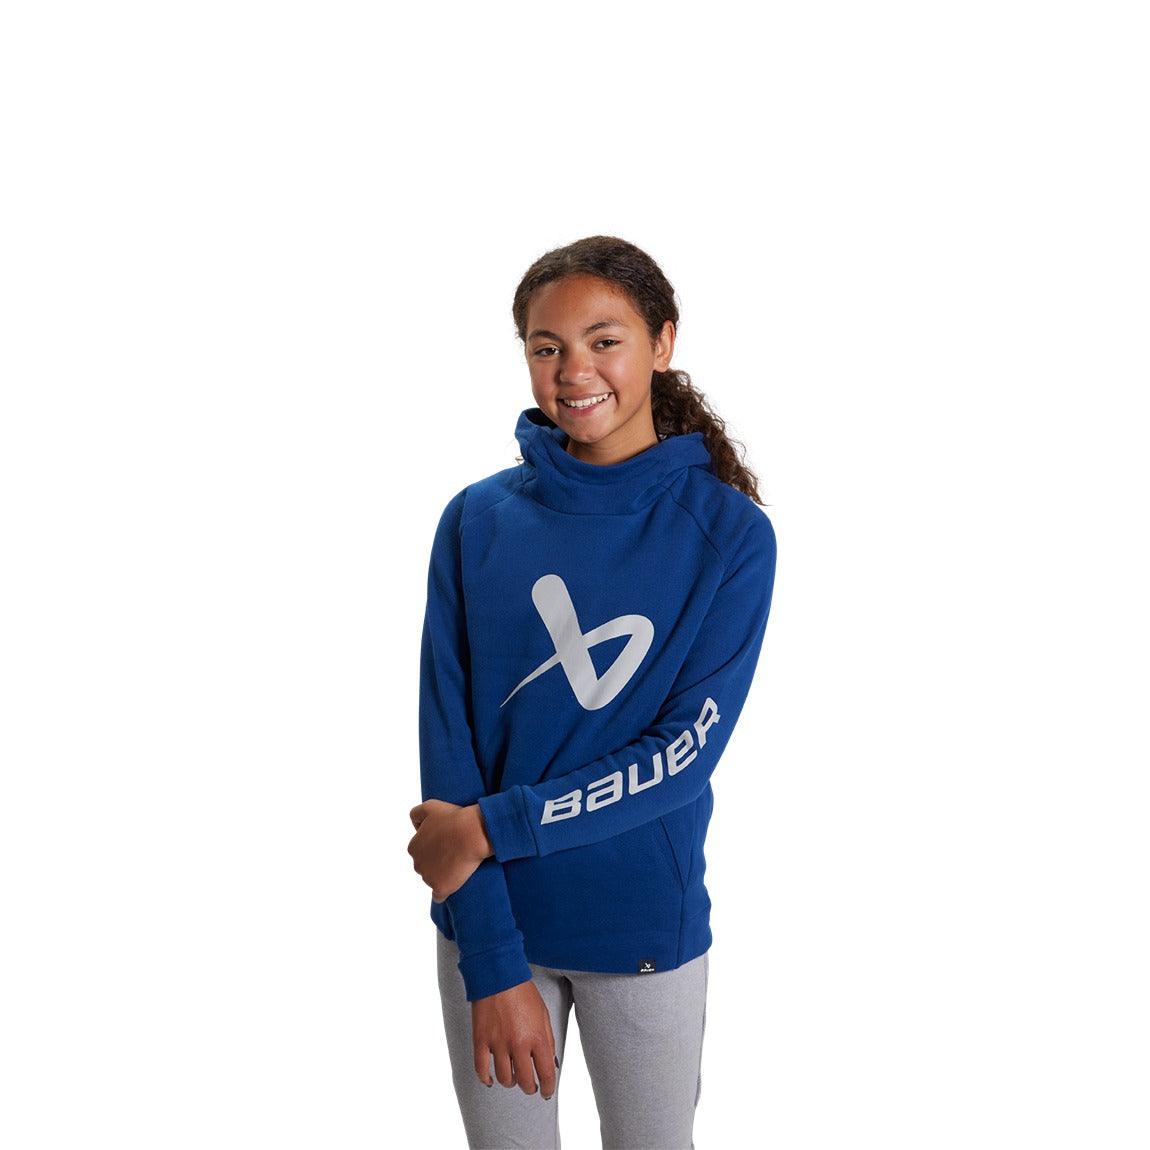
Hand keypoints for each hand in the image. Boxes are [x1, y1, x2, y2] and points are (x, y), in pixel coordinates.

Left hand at [407, 800, 492, 901]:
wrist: (474, 832)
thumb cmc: (454, 817)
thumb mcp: (430, 806)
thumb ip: (415, 814)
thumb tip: (415, 827)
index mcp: (413, 847)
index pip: (419, 851)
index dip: (433, 847)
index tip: (446, 843)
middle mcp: (417, 864)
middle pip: (425, 866)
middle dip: (436, 862)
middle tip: (454, 853)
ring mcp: (429, 878)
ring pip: (432, 879)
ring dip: (442, 875)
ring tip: (458, 865)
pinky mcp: (442, 888)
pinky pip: (439, 896)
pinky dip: (444, 892)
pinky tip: (452, 886)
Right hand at [472, 979, 558, 1099]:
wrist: (499, 975)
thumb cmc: (523, 992)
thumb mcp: (543, 1014)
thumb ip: (548, 1040)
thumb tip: (549, 1062)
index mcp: (537, 1038)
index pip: (545, 1074)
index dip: (547, 1087)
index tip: (546, 1091)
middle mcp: (518, 1044)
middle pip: (524, 1081)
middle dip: (529, 1087)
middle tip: (530, 1085)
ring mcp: (498, 1044)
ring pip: (504, 1078)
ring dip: (510, 1082)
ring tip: (512, 1078)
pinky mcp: (481, 1040)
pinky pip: (481, 1069)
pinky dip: (486, 1078)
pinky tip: (490, 1079)